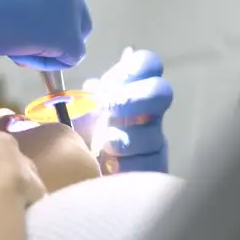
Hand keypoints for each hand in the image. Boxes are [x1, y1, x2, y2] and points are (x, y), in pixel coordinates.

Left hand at [85, 48, 173, 173]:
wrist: (77, 175)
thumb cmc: (80, 136)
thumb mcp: (80, 112)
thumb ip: (89, 96)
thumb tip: (94, 85)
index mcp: (131, 89)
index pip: (148, 64)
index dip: (134, 68)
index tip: (109, 84)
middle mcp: (148, 111)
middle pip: (161, 91)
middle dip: (132, 99)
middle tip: (107, 109)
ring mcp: (154, 139)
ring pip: (152, 134)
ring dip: (124, 140)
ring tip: (102, 146)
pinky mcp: (155, 167)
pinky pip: (151, 164)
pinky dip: (128, 167)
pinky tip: (112, 167)